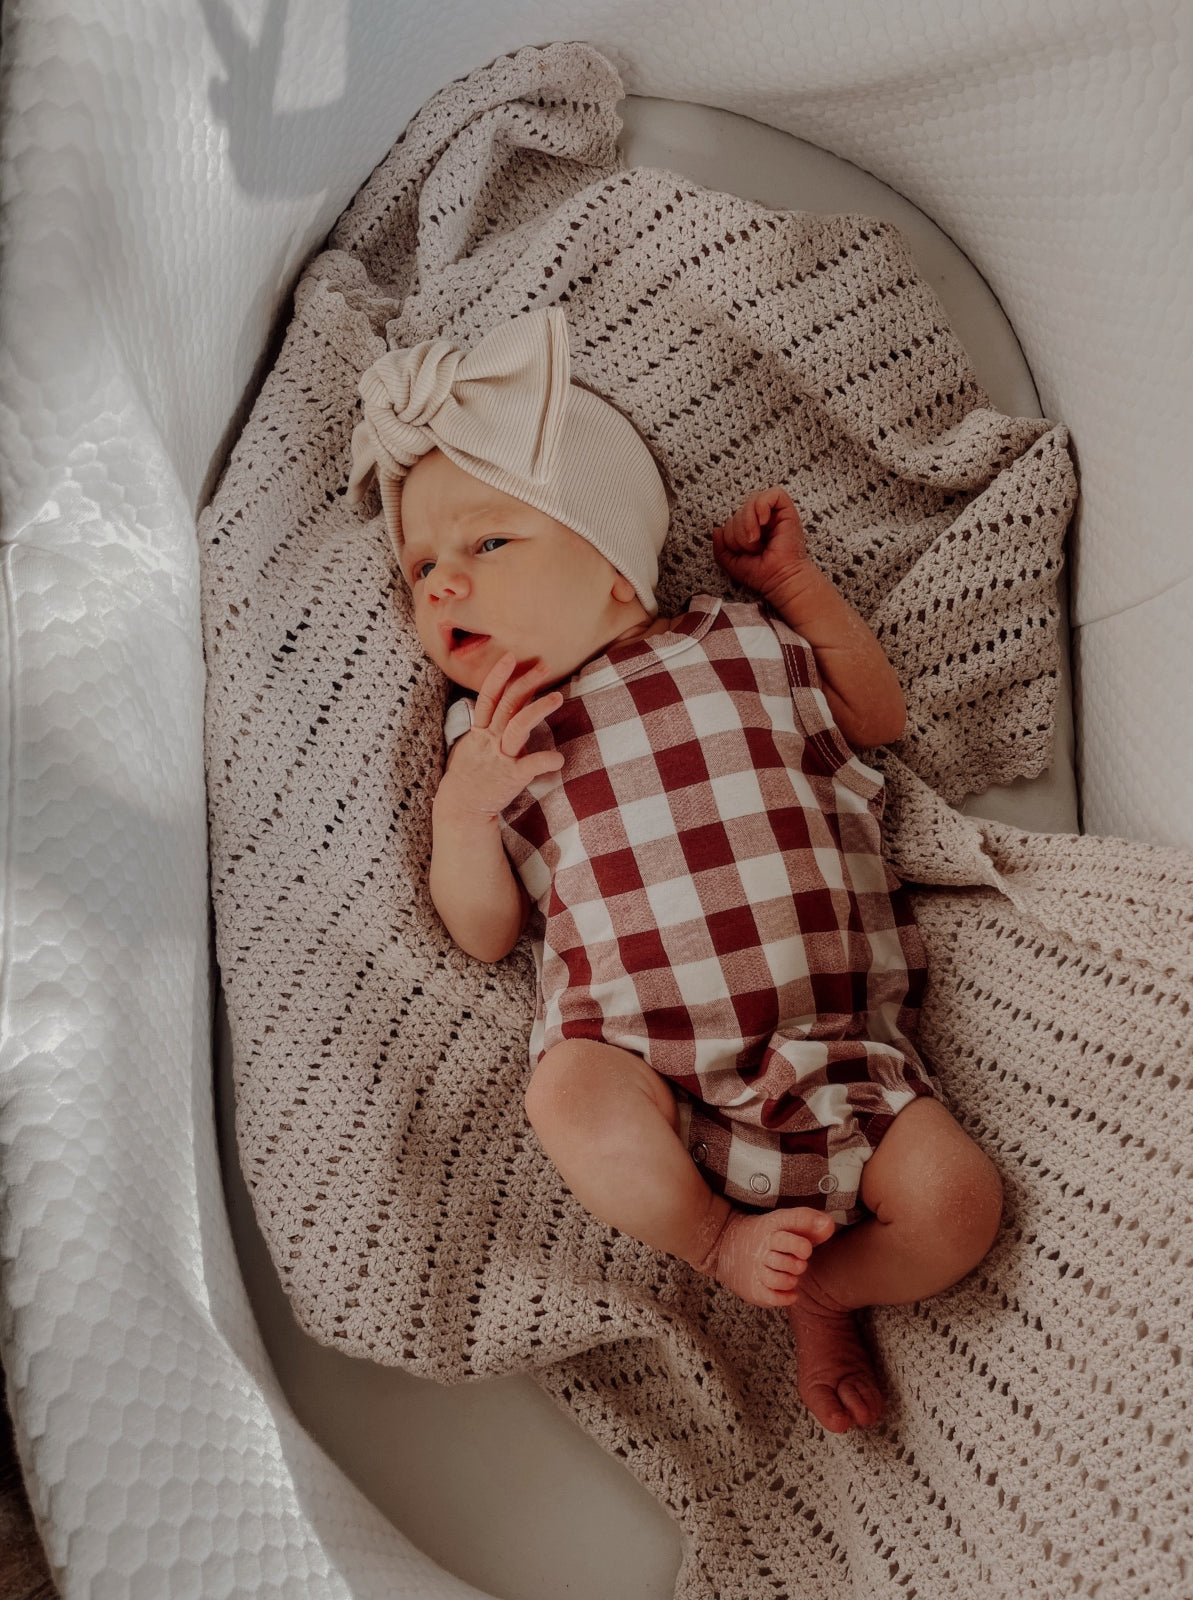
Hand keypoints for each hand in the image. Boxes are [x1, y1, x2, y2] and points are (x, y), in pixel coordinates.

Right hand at [436, 653, 564, 822]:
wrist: (460, 808)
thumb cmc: (468, 776)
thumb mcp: (470, 746)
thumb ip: (484, 728)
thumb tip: (496, 711)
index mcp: (479, 731)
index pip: (488, 697)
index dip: (499, 675)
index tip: (511, 657)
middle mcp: (489, 740)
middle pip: (507, 704)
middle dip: (525, 683)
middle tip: (544, 665)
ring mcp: (500, 758)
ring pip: (518, 726)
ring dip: (538, 709)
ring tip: (558, 696)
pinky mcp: (510, 777)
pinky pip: (530, 765)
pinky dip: (545, 760)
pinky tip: (559, 758)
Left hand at [713, 487, 811, 601]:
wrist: (781, 580)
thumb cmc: (762, 575)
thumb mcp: (732, 563)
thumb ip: (720, 549)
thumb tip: (717, 529)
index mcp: (751, 530)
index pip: (732, 519)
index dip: (730, 535)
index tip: (743, 552)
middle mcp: (763, 521)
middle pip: (740, 510)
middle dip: (739, 532)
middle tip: (752, 548)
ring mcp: (775, 515)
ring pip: (752, 501)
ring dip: (748, 523)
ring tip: (757, 539)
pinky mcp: (787, 511)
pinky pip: (773, 494)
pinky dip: (762, 506)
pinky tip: (764, 522)